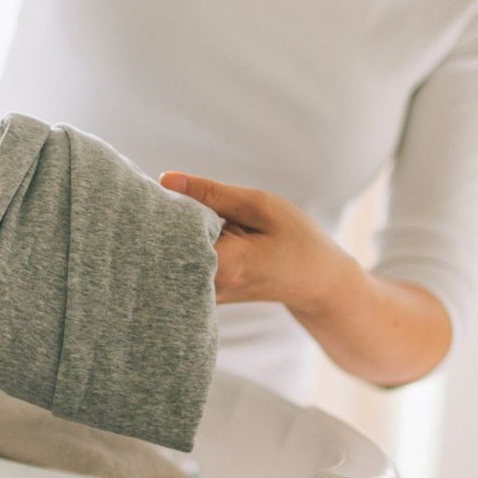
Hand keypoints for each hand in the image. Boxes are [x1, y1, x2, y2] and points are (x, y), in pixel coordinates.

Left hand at [159, 171, 358, 313]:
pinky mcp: (202, 297)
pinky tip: (204, 234)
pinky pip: (179, 268)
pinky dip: (183, 247)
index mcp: (224, 265)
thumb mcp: (259, 206)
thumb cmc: (295, 239)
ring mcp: (204, 298)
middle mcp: (209, 288)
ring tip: (207, 221)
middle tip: (182, 204)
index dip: (163, 211)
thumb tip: (164, 180)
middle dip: (165, 221)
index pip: (171, 235)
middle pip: (165, 250)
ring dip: (174, 234)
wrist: (316, 282)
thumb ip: (211, 193)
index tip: (161, 193)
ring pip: (169, 260)